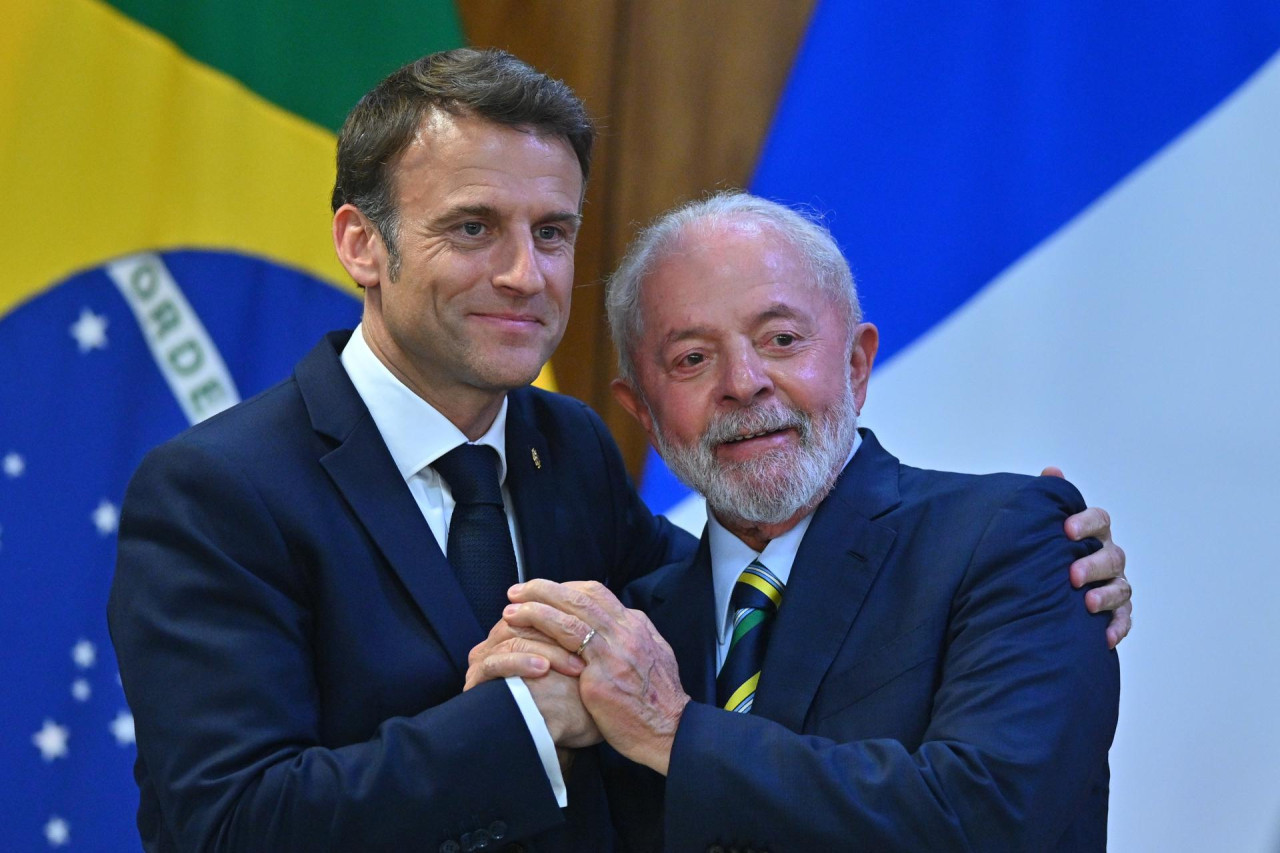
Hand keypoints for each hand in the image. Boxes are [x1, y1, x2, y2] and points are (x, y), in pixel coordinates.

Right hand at [465, 620, 598, 748]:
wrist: (555, 739)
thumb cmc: (572, 699)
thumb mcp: (578, 662)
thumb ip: (575, 633)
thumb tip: (591, 602)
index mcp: (517, 632)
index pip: (534, 610)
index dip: (562, 618)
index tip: (591, 629)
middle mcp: (497, 642)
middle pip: (521, 622)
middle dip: (556, 634)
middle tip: (586, 652)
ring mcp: (483, 660)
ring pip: (510, 639)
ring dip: (545, 650)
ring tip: (573, 666)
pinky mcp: (475, 680)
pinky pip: (492, 663)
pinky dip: (518, 663)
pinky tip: (542, 669)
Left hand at [505, 580, 690, 774]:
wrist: (670, 732)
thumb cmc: (659, 702)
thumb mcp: (655, 658)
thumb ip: (635, 639)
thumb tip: (621, 625)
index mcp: (637, 626)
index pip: (597, 594)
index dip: (566, 589)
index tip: (546, 593)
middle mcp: (625, 633)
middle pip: (580, 597)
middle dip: (545, 589)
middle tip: (519, 589)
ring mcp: (612, 652)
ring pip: (570, 613)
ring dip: (536, 604)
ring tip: (511, 604)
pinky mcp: (599, 676)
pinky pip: (563, 640)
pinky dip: (540, 625)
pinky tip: (519, 626)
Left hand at [1041, 466, 1130, 648]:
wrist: (1037, 590)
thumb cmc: (1042, 551)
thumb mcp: (1040, 526)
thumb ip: (1048, 501)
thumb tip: (1052, 471)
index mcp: (1090, 532)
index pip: (1099, 520)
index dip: (1085, 523)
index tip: (1066, 530)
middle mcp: (1106, 556)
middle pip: (1112, 556)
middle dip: (1093, 564)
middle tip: (1072, 575)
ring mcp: (1113, 584)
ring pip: (1122, 587)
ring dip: (1107, 595)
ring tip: (1087, 603)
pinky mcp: (1114, 612)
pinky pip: (1124, 619)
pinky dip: (1118, 627)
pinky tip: (1106, 637)